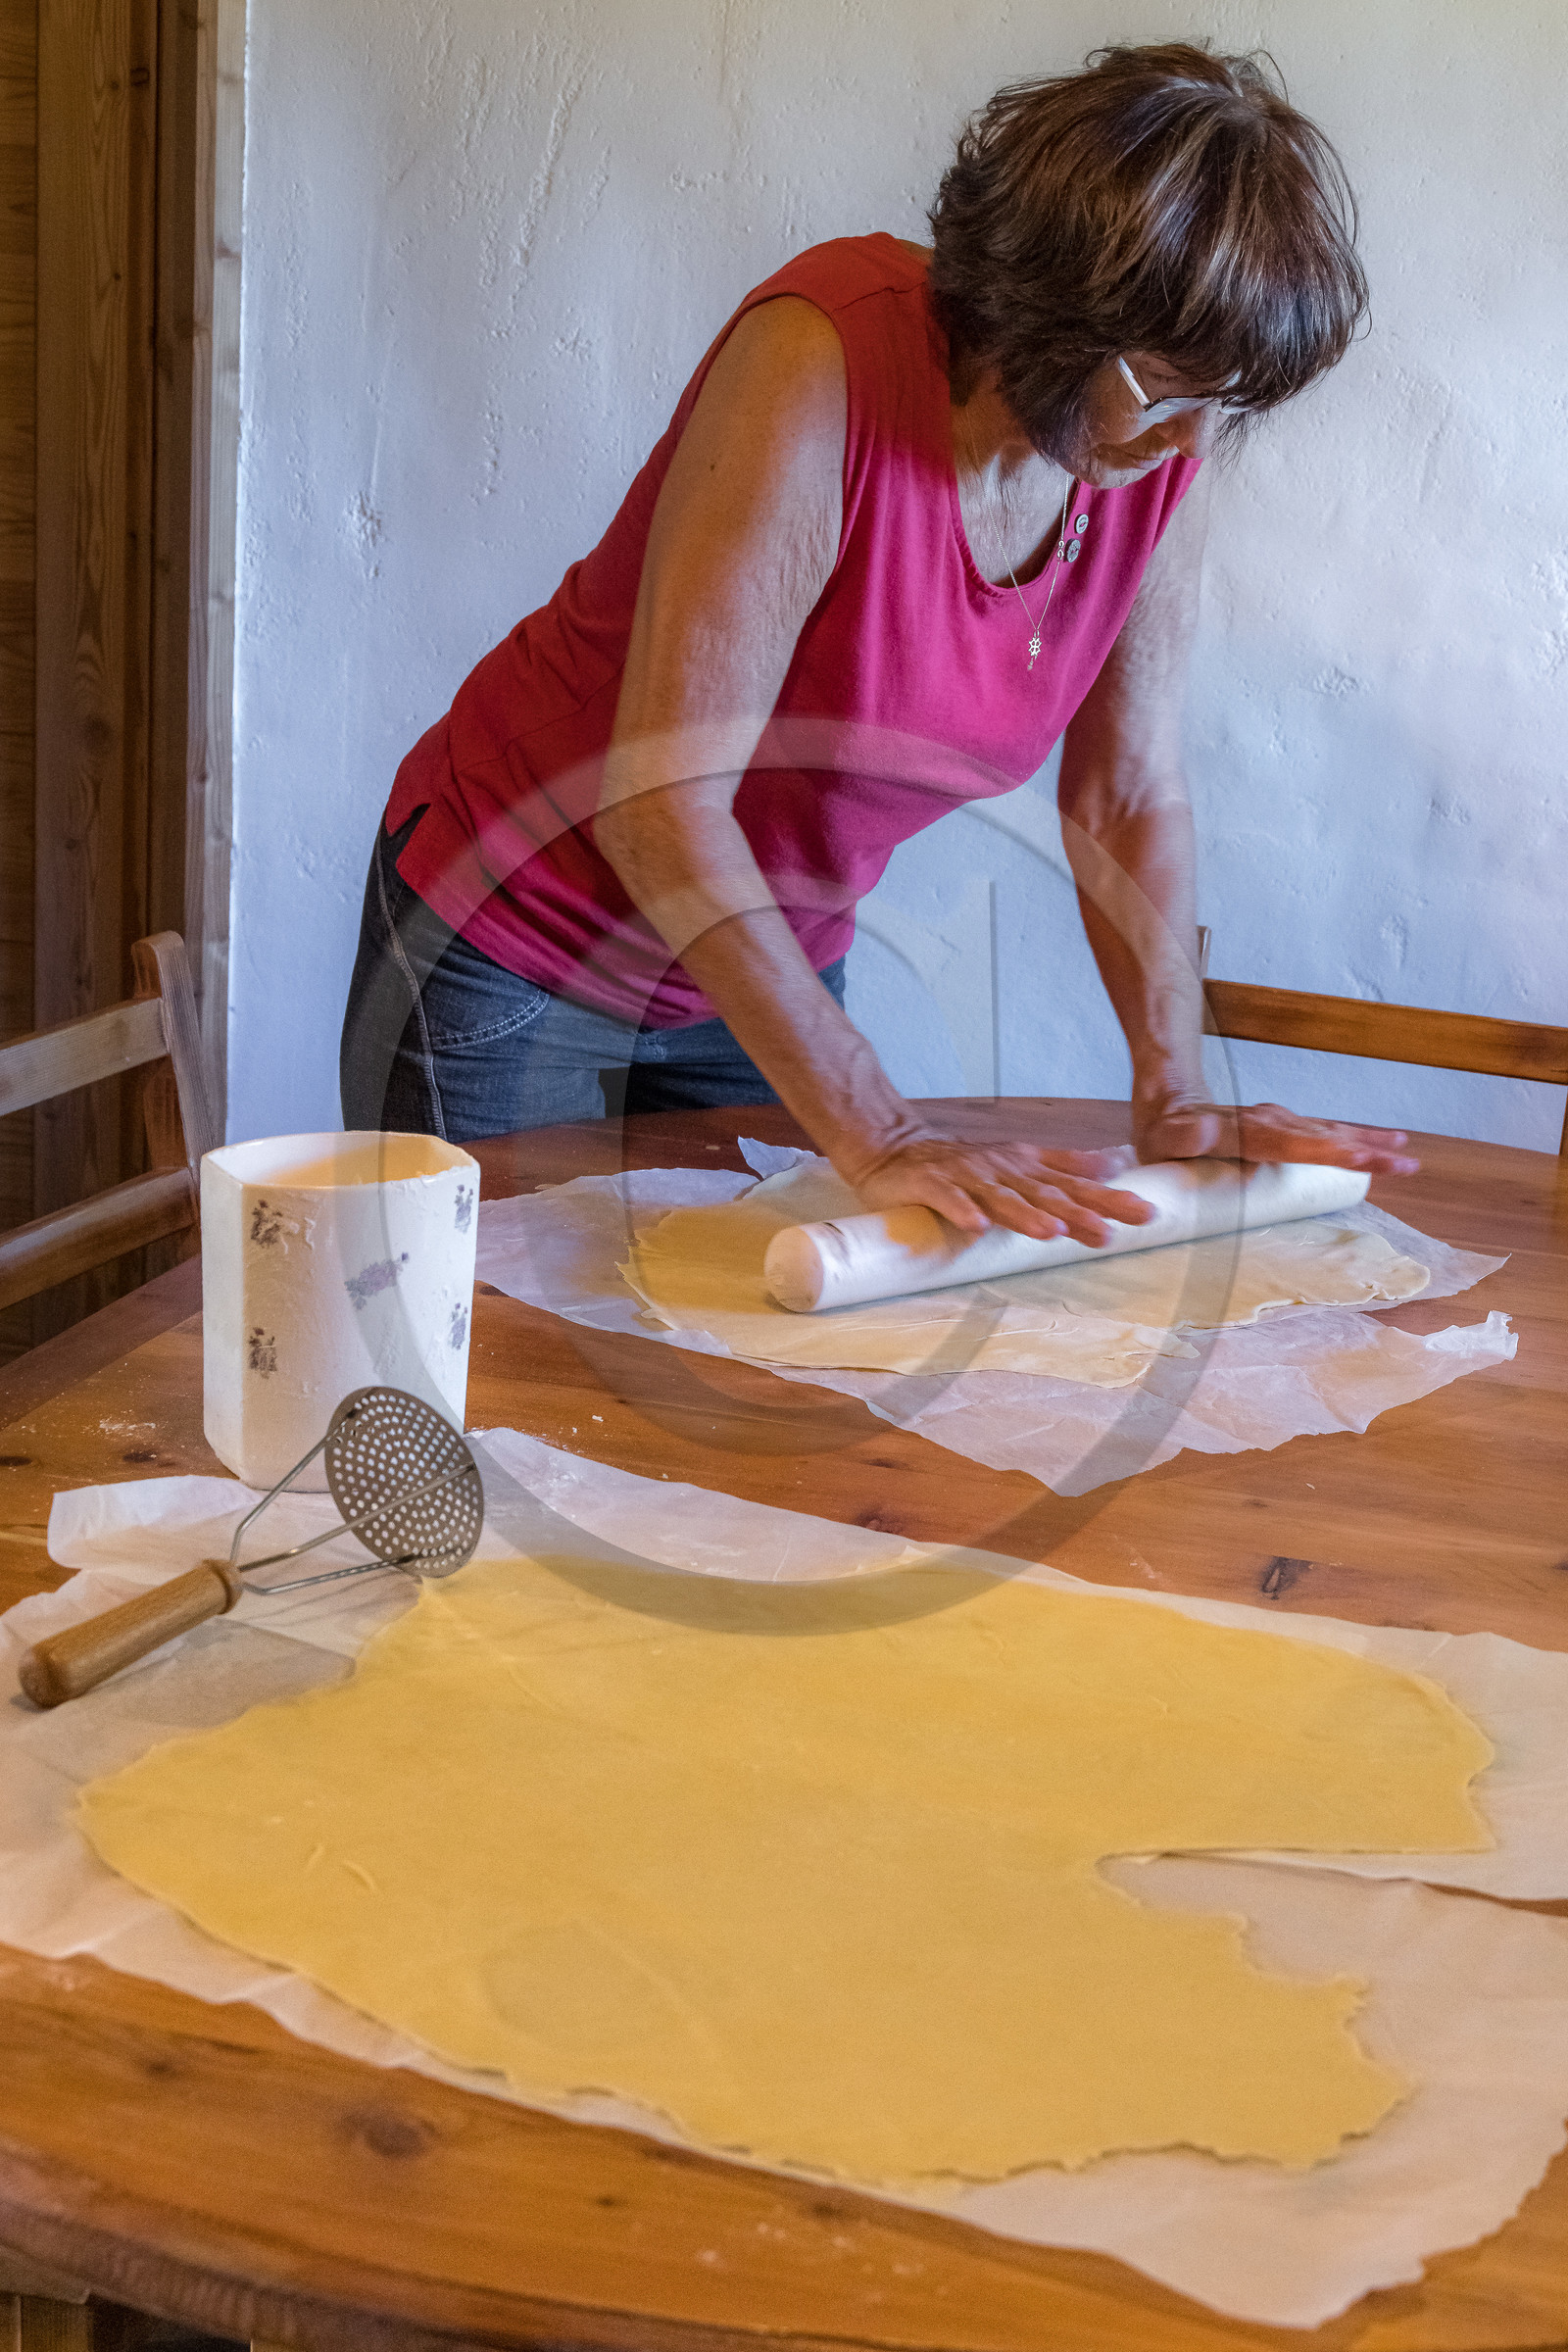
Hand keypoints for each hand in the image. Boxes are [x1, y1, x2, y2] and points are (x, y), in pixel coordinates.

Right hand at [847, 1137, 1156, 1244]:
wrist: (895, 1149)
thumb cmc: (962, 1165)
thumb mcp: (1019, 1161)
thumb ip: (1064, 1164)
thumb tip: (1115, 1164)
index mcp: (1025, 1168)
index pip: (1074, 1184)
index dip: (1109, 1198)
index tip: (1146, 1212)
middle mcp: (1002, 1170)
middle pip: (1045, 1193)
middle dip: (1078, 1211)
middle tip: (1109, 1232)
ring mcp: (967, 1177)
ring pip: (1001, 1198)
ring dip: (1025, 1215)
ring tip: (1051, 1232)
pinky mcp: (931, 1185)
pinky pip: (947, 1200)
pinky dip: (961, 1211)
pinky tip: (976, 1227)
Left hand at [1134, 1093, 1419, 1174]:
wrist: (1167, 1100)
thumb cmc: (1164, 1131)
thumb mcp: (1167, 1138)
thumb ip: (1186, 1138)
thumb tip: (1207, 1134)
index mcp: (1246, 1132)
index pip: (1296, 1145)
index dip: (1332, 1151)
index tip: (1364, 1158)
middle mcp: (1270, 1122)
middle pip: (1324, 1138)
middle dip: (1366, 1152)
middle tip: (1406, 1165)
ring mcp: (1278, 1122)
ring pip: (1330, 1132)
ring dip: (1368, 1142)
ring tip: (1405, 1152)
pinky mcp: (1282, 1127)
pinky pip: (1324, 1132)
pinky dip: (1354, 1137)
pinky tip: (1380, 1142)